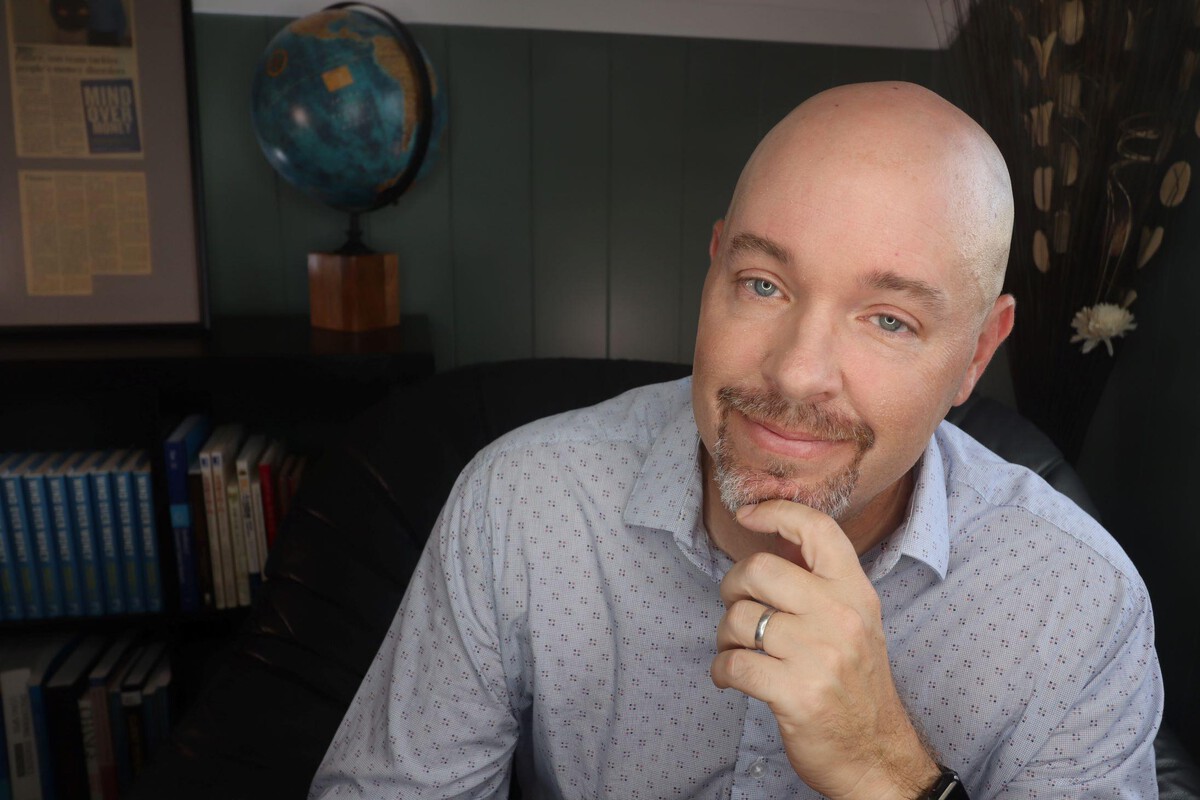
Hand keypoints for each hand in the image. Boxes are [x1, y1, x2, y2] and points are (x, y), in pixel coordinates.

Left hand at [710, 500, 938, 799]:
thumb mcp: (854, 622)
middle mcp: (841, 616)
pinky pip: (732, 663)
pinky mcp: (796, 693)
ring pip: (739, 618)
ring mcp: (820, 655)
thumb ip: (820, 583)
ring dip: (725, 635)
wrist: (875, 754)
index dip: (776, 511)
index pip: (817, 529)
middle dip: (733, 586)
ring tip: (739, 649)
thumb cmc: (854, 684)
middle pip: (759, 570)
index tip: (749, 514)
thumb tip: (776, 539)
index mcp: (856, 592)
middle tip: (738, 607)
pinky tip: (732, 677)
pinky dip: (722, 670)